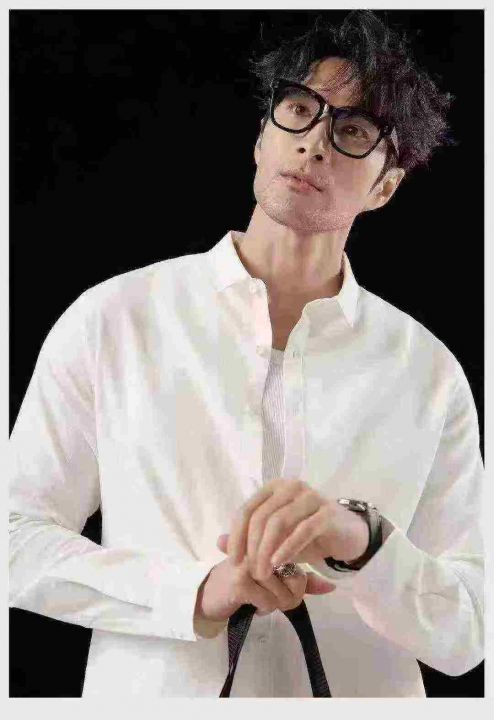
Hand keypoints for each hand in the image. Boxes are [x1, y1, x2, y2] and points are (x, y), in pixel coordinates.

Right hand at [195, 535, 335, 623]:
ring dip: (275, 603)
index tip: (280, 582)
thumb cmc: (247, 583)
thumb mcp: (278, 580)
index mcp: (272, 539)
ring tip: (260, 597)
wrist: (211, 594)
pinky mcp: (241, 581)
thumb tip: (332, 587)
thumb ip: (304, 582)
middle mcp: (262, 546)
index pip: (304, 563)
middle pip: (298, 580)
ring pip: (285, 594)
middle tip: (271, 594)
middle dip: (289, 595)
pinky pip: (271, 603)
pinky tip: (253, 603)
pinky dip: (264, 608)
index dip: (298, 581)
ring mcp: (251, 562)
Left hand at [226, 479, 369, 580]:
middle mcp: (291, 487)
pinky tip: (280, 564)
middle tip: (252, 572)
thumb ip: (249, 539)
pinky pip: (303, 530)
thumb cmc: (307, 536)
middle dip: (252, 547)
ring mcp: (311, 497)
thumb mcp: (275, 539)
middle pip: (261, 516)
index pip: (247, 509)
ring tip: (264, 573)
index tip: (233, 561)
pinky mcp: (327, 513)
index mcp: (275, 488)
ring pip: (279, 522)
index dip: (236, 536)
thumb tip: (218, 542)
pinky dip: (288, 547)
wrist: (347, 536)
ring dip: (267, 550)